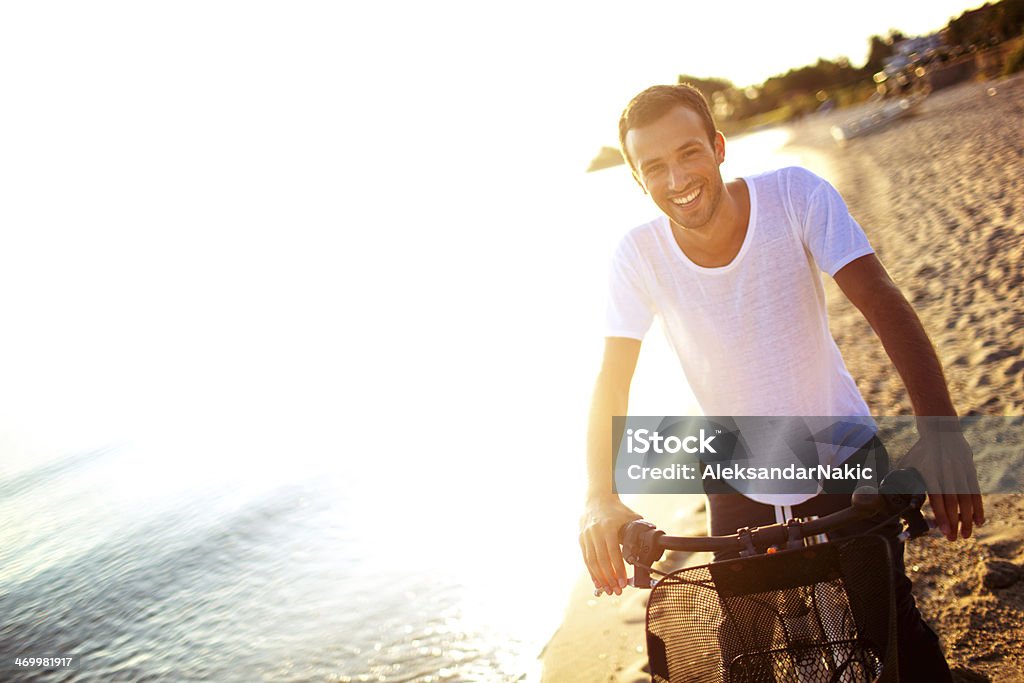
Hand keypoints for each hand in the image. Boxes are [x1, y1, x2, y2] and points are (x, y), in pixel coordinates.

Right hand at [578, 495, 641, 595]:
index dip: (618, 569)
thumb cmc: (616, 509)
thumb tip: (653, 537)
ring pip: (592, 561)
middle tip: (617, 591)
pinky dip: (592, 571)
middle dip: (610, 578)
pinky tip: (598, 582)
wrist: (597, 498)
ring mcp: (586, 536)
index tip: (623, 582)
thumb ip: (639, 528)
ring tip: (608, 590)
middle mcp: (595, 532)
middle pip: (602, 560)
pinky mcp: (581, 539)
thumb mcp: (629, 516)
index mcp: (608, 527)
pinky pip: (586, 558)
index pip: (613, 553)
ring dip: (600, 578)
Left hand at [901, 426, 984, 540]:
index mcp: (930, 473)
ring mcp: (960, 472)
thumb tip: (882, 494)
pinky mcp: (970, 471)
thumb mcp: (907, 464)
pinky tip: (979, 521)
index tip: (944, 532)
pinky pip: (976, 492)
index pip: (937, 499)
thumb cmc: (919, 452)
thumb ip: (899, 480)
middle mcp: (946, 473)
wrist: (939, 431)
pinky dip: (978, 508)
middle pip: (953, 502)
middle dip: (954, 523)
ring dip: (967, 519)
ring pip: (966, 499)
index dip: (942, 516)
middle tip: (955, 539)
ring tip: (967, 534)